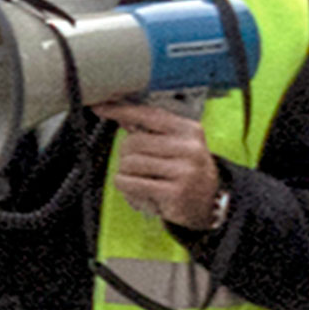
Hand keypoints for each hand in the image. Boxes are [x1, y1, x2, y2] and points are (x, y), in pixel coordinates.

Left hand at [92, 102, 222, 228]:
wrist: (208, 203)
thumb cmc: (186, 171)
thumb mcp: (177, 145)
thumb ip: (152, 131)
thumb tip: (122, 115)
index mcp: (189, 130)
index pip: (149, 114)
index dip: (122, 110)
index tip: (100, 106)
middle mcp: (189, 148)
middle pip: (133, 142)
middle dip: (125, 155)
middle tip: (135, 166)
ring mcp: (183, 170)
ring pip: (129, 163)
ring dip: (125, 173)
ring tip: (140, 179)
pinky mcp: (174, 192)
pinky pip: (131, 183)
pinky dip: (125, 187)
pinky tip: (136, 190)